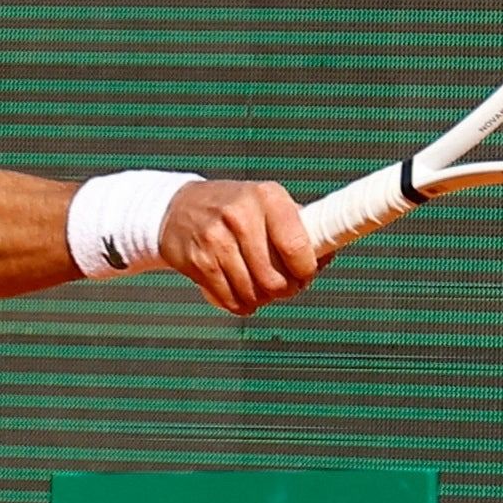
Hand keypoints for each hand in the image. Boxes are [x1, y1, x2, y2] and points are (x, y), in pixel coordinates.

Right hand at [157, 178, 318, 316]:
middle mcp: (240, 216)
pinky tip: (241, 293)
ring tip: (261, 289)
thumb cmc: (233, 208)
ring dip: (261, 299)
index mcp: (267, 197)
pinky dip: (240, 304)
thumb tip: (326, 255)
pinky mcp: (198, 262)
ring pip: (252, 293)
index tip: (306, 274)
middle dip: (285, 290)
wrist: (176, 209)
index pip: (296, 245)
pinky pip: (229, 300)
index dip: (306, 270)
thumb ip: (297, 226)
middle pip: (274, 278)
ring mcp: (215, 240)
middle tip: (285, 287)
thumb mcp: (265, 202)